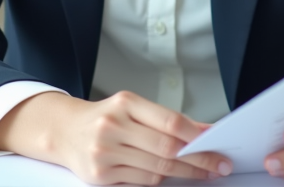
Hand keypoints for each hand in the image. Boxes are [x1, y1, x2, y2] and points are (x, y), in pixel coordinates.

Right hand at [0, 90, 232, 184]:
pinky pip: (141, 182)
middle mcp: (112, 126)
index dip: (197, 135)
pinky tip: (169, 176)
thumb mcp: (133, 108)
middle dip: (198, 159)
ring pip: (156, 169)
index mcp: (125, 103)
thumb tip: (204, 130)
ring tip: (203, 173)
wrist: (64, 131)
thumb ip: (166, 119)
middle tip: (219, 165)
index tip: (217, 143)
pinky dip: (159, 180)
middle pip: (166, 149)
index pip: (169, 121)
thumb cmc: (105, 117)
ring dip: (185, 174)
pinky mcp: (100, 176)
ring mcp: (104, 152)